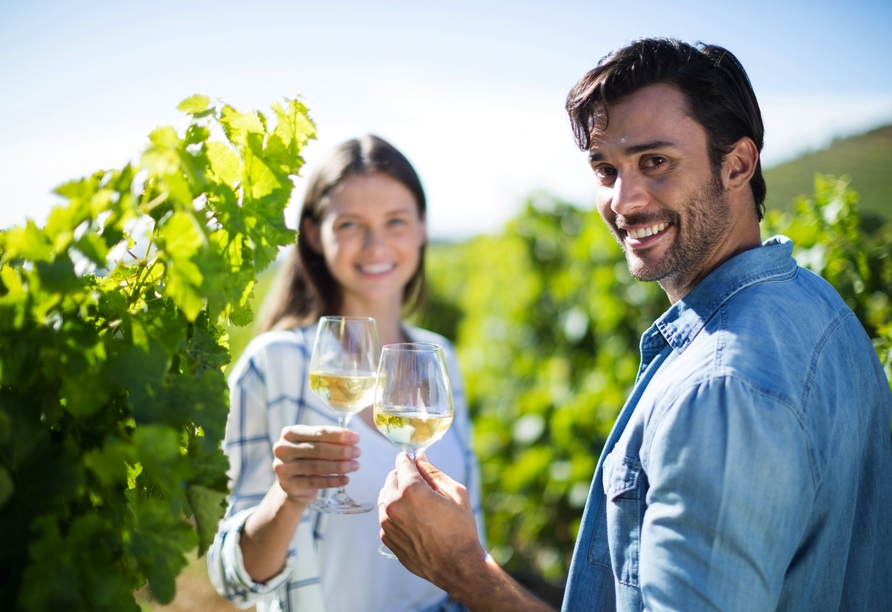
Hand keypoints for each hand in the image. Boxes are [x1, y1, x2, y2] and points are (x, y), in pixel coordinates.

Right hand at [272, 425, 360, 502]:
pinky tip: (345, 479)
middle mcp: (283, 449)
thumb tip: (353, 439)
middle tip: (358, 452)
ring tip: (355, 465)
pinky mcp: (288, 485)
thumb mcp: (314, 444)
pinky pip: (315, 483)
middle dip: (341, 451)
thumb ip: (329, 440)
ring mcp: (283, 468)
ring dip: (339, 466)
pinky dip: (333, 481)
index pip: (319, 432)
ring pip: (317, 466)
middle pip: (318, 449)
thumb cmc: (307, 458)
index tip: (356, 438)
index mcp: (290, 433)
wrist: (292, 483)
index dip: (339, 435)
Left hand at [377, 452, 484, 587]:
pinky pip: (386, 517)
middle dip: (403, 476)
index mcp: (410, 490)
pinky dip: (396, 514)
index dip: (409, 459)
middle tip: (420, 484)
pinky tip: (414, 521)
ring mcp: (387, 523)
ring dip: (397, 495)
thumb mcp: (455, 493)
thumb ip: (433, 472)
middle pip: (391, 478)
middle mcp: (393, 505)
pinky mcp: (387, 538)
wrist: (456, 565)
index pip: (401, 463)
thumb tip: (420, 459)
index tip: (413, 460)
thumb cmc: (460, 529)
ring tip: (417, 505)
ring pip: (385, 497)